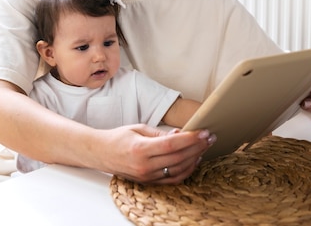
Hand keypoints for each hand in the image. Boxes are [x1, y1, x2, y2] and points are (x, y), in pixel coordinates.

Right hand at [98, 124, 214, 184]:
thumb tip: (181, 134)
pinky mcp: (148, 182)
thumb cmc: (119, 137)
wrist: (101, 153)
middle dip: (197, 147)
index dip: (191, 139)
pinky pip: (172, 179)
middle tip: (210, 137)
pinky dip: (186, 171)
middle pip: (178, 158)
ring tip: (204, 147)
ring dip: (195, 159)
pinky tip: (194, 160)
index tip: (204, 132)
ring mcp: (147, 176)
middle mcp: (144, 165)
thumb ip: (160, 133)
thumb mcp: (139, 128)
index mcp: (140, 149)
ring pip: (178, 171)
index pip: (172, 145)